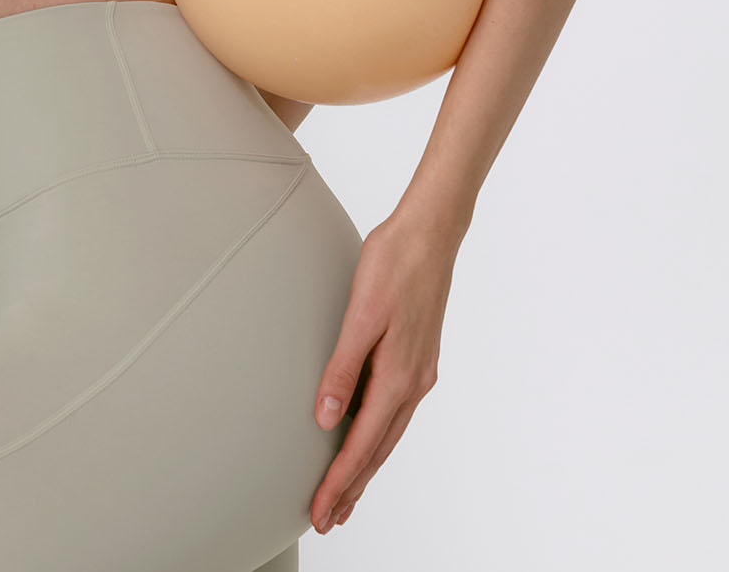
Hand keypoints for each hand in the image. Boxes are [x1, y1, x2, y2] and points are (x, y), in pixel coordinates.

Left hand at [309, 212, 457, 534]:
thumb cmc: (393, 263)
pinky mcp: (418, 357)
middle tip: (328, 519)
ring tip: (345, 493)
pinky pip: (395, 411)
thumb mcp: (361, 313)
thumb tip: (325, 419)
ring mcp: (419, 371)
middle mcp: (414, 382)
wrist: (431, 232)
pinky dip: (379, 436)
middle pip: (379, 449)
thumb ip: (342, 368)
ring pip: (388, 433)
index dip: (339, 481)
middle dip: (352, 486)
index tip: (320, 512)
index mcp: (399, 376)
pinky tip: (369, 438)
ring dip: (366, 466)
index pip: (363, 444)